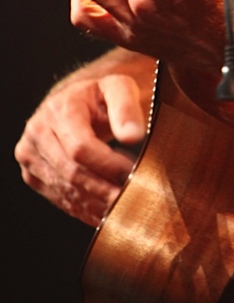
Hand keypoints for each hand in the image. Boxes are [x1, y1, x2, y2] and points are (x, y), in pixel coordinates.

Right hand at [14, 72, 148, 226]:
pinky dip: (85, 209)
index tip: (134, 173)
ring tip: (125, 208)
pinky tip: (107, 214)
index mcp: (58, 110)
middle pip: (71, 172)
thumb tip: (133, 135)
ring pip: (65, 190)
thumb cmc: (100, 96)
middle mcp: (38, 133)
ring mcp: (30, 156)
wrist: (75, 102)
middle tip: (134, 198)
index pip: (80, 147)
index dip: (108, 165)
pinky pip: (59, 198)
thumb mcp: (118, 88)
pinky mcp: (32, 174)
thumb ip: (126, 108)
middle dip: (105, 189)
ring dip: (96, 204)